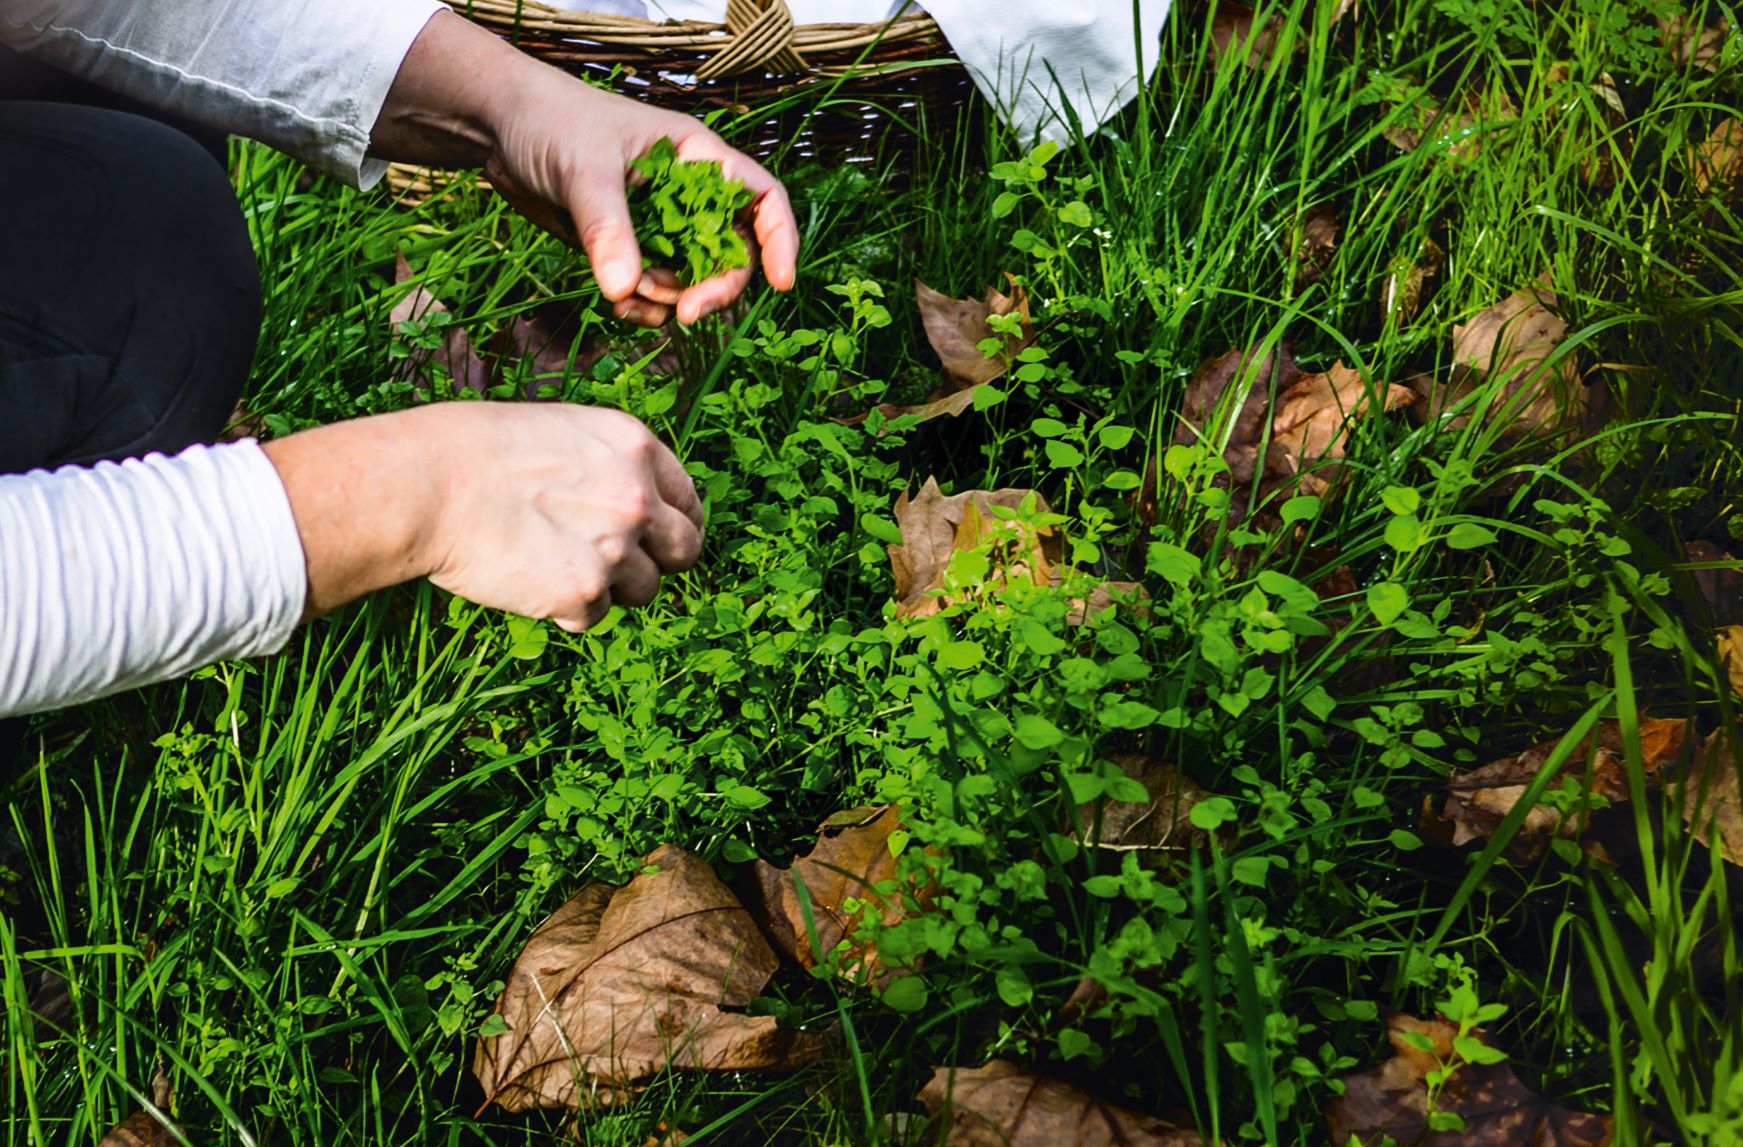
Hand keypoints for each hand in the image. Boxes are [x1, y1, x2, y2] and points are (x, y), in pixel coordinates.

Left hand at [373, 11, 797, 325]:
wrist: (499, 128)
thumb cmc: (551, 122)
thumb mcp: (583, 170)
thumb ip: (608, 229)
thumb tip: (624, 289)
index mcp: (697, 158)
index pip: (762, 200)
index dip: (780, 241)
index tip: (780, 283)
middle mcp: (687, 195)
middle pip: (732, 254)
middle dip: (714, 288)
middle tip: (684, 312)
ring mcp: (659, 224)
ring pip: (692, 280)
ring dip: (670, 301)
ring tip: (629, 297)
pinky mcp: (629, 248)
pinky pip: (654, 291)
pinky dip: (643, 306)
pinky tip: (616, 302)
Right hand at [421, 404, 702, 629]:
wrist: (428, 485)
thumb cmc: (473, 451)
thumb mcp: (560, 432)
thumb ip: (606, 466)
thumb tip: (632, 503)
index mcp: (634, 447)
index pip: (688, 500)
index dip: (676, 525)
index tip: (661, 542)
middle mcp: (637, 497)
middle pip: (685, 550)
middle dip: (660, 563)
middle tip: (623, 568)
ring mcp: (615, 548)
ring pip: (643, 589)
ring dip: (607, 587)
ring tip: (552, 564)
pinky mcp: (583, 592)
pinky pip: (594, 617)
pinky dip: (565, 609)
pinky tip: (528, 581)